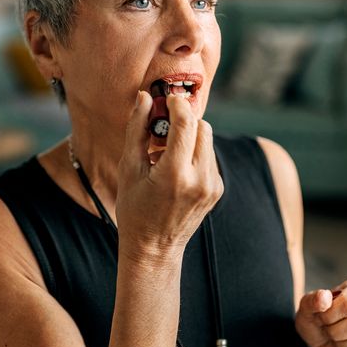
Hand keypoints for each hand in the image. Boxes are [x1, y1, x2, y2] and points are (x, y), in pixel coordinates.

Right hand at [115, 92, 223, 261]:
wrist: (154, 249)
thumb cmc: (134, 209)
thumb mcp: (129, 169)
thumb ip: (137, 129)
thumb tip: (145, 97)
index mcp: (175, 174)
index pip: (187, 123)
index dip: (178, 103)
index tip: (167, 98)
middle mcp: (200, 180)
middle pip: (202, 127)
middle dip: (184, 121)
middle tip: (162, 128)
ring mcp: (212, 186)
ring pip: (207, 140)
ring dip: (189, 137)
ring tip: (166, 154)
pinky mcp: (217, 189)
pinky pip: (209, 157)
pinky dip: (194, 154)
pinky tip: (175, 169)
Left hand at [295, 278, 346, 346]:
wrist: (320, 341)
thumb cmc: (317, 320)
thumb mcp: (307, 308)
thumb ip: (313, 300)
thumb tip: (324, 296)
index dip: (331, 315)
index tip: (322, 317)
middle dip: (336, 331)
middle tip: (328, 329)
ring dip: (342, 344)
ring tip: (337, 338)